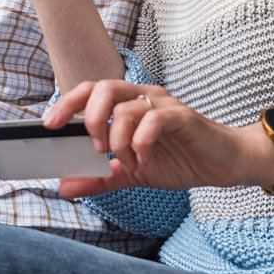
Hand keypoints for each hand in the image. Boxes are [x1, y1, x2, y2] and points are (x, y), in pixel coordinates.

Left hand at [43, 80, 259, 198]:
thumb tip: (64, 186)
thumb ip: (99, 178)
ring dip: (118, 140)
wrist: (224, 164)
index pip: (90, 90)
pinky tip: (144, 160)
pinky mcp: (182, 117)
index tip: (49, 125)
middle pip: (104, 87)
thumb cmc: (179, 160)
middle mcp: (143, 97)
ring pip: (126, 107)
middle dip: (90, 118)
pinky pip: (154, 120)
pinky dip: (140, 142)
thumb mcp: (132, 173)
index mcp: (128, 104)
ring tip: (127, 162)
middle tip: (94, 148)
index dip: (67, 104)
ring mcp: (163, 104)